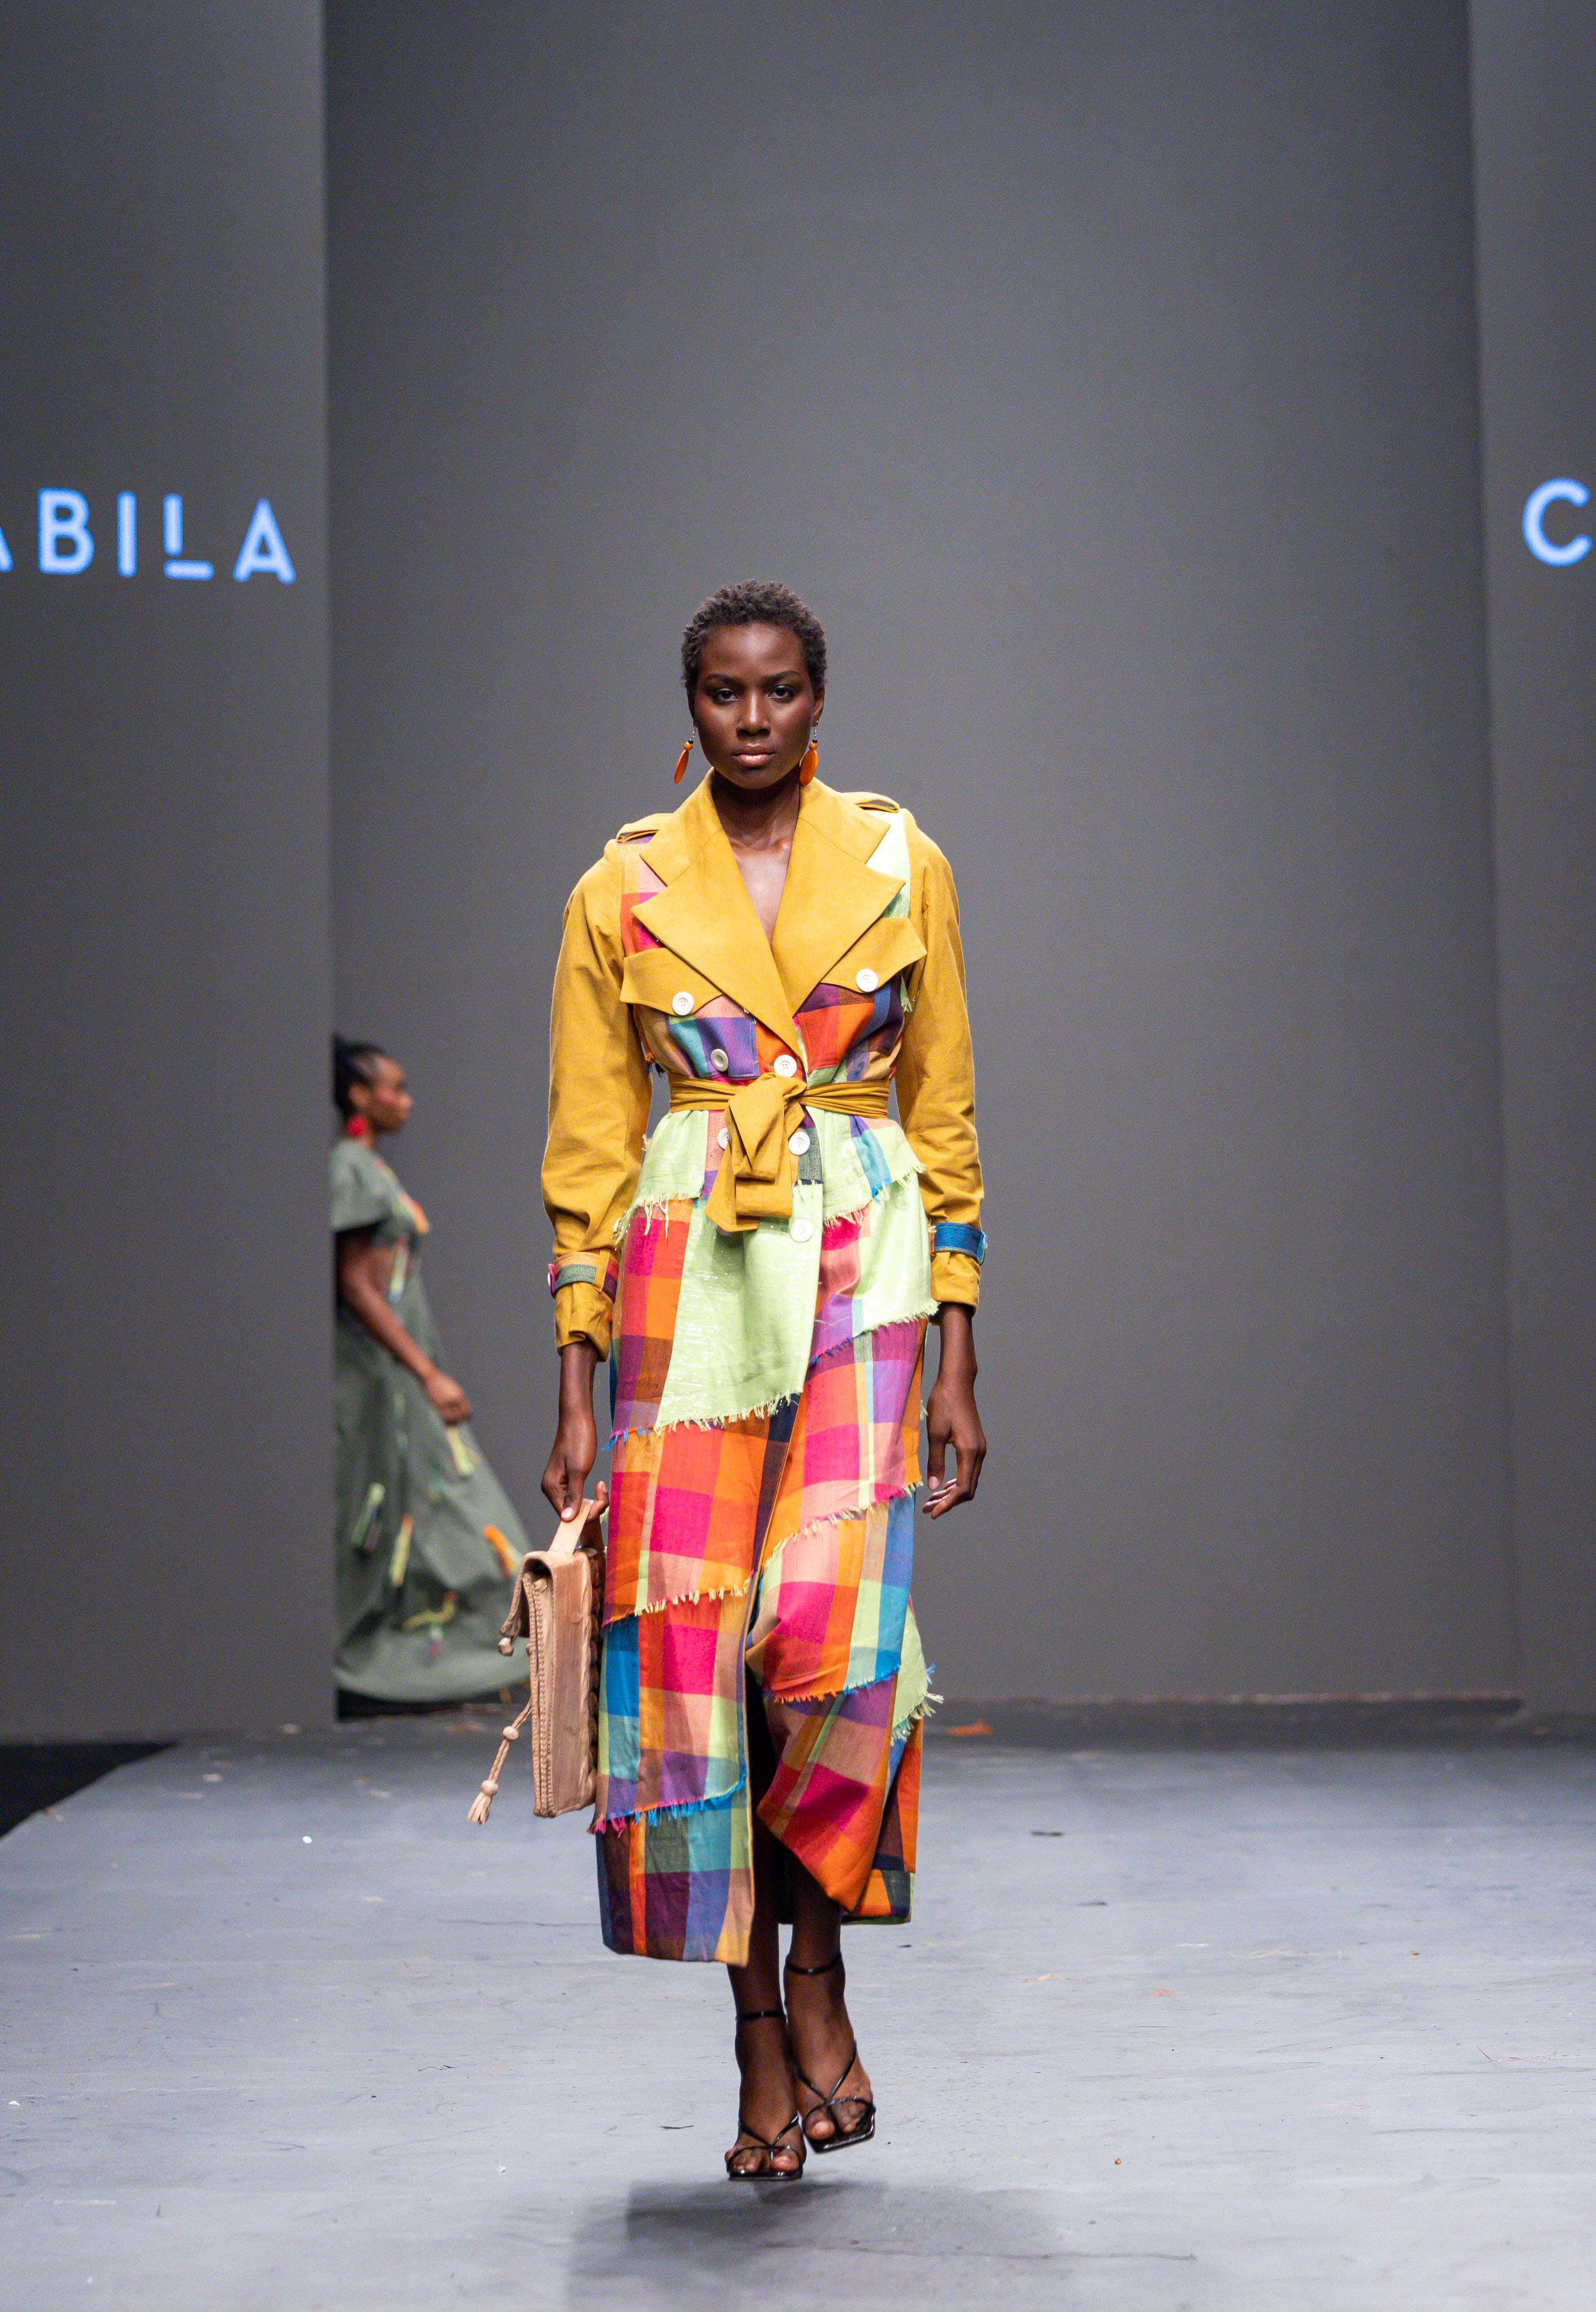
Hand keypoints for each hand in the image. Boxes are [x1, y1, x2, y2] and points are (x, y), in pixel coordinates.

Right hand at [425, 1370, 471, 1424]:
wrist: (432, 1377)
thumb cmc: (442, 1382)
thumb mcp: (453, 1388)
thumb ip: (457, 1397)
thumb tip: (459, 1408)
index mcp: (460, 1395)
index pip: (467, 1410)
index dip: (466, 1416)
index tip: (463, 1418)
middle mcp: (455, 1399)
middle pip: (461, 1414)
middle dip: (459, 1419)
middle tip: (456, 1422)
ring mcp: (447, 1401)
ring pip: (453, 1417)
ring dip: (452, 1421)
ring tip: (450, 1423)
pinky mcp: (439, 1404)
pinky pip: (444, 1416)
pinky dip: (446, 1421)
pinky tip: (445, 1422)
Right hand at [542, 1340, 600, 1519]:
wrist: (578, 1419)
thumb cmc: (578, 1441)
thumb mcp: (579, 1470)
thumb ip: (573, 1496)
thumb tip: (567, 1520)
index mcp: (551, 1487)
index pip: (567, 1516)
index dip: (586, 1515)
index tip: (602, 1502)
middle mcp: (551, 1488)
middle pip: (572, 1512)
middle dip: (591, 1508)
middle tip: (604, 1491)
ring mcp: (558, 1484)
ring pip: (576, 1505)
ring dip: (592, 1502)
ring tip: (602, 1488)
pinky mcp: (567, 1479)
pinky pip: (578, 1496)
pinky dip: (590, 1495)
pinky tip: (599, 1487)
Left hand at [925, 1304, 984, 1517]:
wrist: (957, 1382)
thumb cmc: (944, 1404)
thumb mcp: (935, 1433)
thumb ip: (935, 1461)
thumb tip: (933, 1487)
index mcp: (970, 1452)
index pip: (962, 1489)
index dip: (947, 1504)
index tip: (933, 1513)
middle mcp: (979, 1452)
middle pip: (968, 1489)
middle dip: (948, 1502)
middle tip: (927, 1508)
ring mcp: (980, 1449)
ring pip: (969, 1481)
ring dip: (951, 1493)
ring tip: (931, 1500)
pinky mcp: (976, 1444)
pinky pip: (969, 1470)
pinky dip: (956, 1481)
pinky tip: (942, 1484)